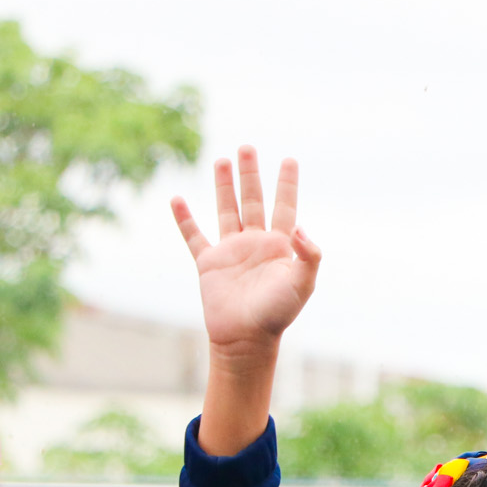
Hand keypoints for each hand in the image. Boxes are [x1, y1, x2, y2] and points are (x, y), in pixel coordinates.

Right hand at [171, 146, 320, 362]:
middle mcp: (255, 244)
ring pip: (226, 210)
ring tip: (221, 159)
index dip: (287, 184)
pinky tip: (177, 199)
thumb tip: (300, 228)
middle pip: (253, 201)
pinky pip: (194, 236)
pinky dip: (184, 219)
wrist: (247, 339)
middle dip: (250, 174)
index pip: (285, 207)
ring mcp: (231, 252)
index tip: (289, 159)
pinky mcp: (208, 264)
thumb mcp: (302, 284)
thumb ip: (309, 256)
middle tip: (247, 148)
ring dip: (223, 186)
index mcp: (279, 246)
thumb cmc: (277, 314)